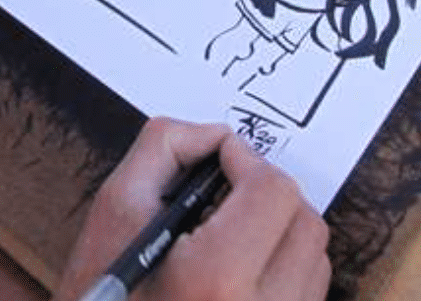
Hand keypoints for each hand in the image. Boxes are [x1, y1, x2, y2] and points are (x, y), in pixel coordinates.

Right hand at [53, 120, 329, 300]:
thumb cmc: (106, 292)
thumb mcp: (115, 211)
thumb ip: (164, 150)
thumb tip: (216, 135)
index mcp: (217, 279)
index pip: (272, 192)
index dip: (247, 160)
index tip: (223, 156)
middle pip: (304, 222)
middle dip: (267, 192)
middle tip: (226, 192)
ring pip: (314, 257)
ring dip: (280, 229)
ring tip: (229, 234)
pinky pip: (309, 291)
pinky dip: (284, 266)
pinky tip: (242, 267)